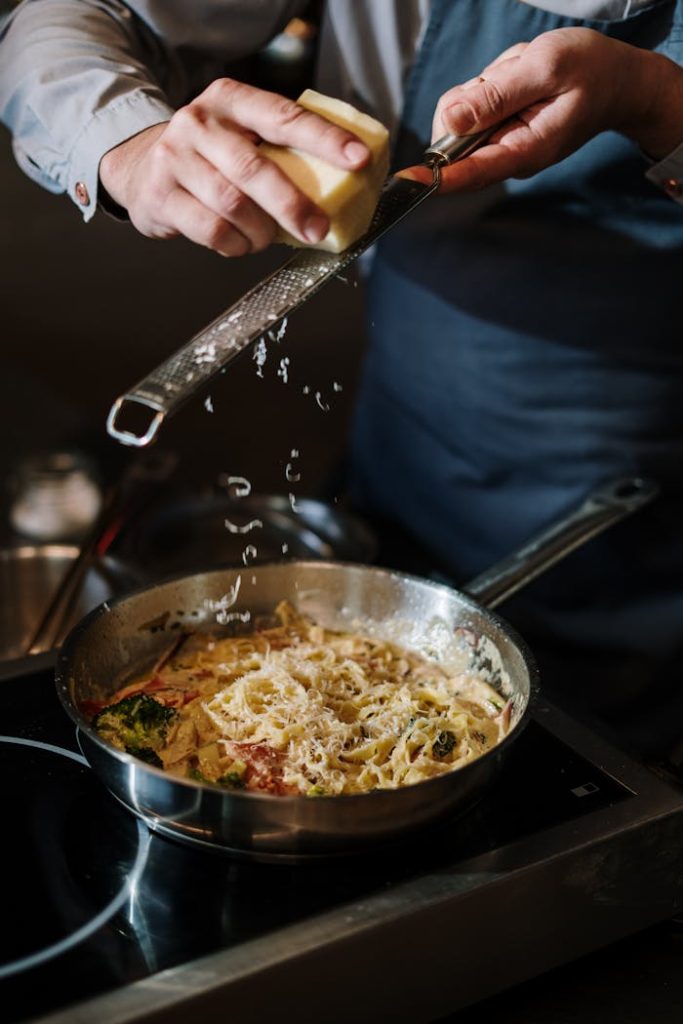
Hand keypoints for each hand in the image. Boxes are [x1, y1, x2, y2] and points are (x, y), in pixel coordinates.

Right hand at [99, 79, 369, 254]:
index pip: (284, 117)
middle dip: (292, 204)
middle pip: (254, 168)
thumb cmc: (208, 158)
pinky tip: (241, 243)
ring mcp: (175, 159)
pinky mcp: (160, 195)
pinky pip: (211, 230)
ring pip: (232, 204)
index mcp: (230, 100)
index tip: (359, 160)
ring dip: (260, 231)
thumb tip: (343, 188)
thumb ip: (278, 151)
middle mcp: (199, 123)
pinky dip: (235, 245)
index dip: (324, 139)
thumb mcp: (239, 137)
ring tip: (267, 237)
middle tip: (317, 229)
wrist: (138, 167)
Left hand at [401, 28, 682, 191]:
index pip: (469, 171)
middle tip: (510, 77)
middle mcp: (505, 155)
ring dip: (482, 87)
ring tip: (520, 76)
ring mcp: (497, 144)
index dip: (435, 175)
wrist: (615, 79)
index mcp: (523, 151)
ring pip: (457, 116)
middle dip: (471, 99)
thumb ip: (496, 96)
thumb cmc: (590, 71)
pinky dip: (486, 84)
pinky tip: (515, 79)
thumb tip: (451, 121)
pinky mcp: (493, 130)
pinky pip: (469, 105)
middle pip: (453, 137)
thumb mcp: (545, 68)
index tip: (406, 180)